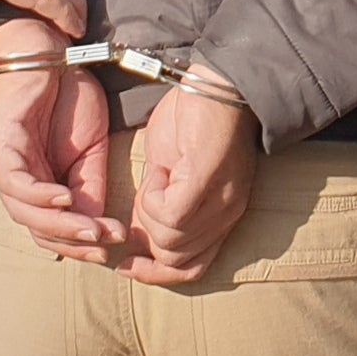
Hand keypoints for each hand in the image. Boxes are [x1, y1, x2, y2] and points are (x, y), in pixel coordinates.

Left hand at [0, 19, 120, 261]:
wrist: (52, 52)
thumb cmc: (69, 97)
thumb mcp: (91, 150)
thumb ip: (92, 186)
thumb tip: (103, 226)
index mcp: (39, 185)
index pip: (53, 229)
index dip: (81, 243)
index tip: (113, 247)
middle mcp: (18, 181)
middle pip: (38, 228)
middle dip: (73, 241)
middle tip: (105, 246)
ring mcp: (7, 164)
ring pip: (26, 212)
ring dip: (61, 225)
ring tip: (92, 229)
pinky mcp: (3, 146)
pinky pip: (16, 184)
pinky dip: (40, 196)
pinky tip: (66, 198)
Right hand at [122, 80, 261, 284]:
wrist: (217, 82)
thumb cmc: (194, 119)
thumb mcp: (175, 173)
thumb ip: (164, 207)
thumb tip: (139, 233)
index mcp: (223, 213)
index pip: (194, 268)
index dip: (158, 273)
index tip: (129, 265)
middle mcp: (227, 214)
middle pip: (179, 261)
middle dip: (146, 246)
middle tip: (131, 219)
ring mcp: (220, 200)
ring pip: (171, 243)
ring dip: (148, 219)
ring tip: (151, 185)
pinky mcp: (207, 180)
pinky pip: (170, 216)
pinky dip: (152, 202)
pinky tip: (156, 176)